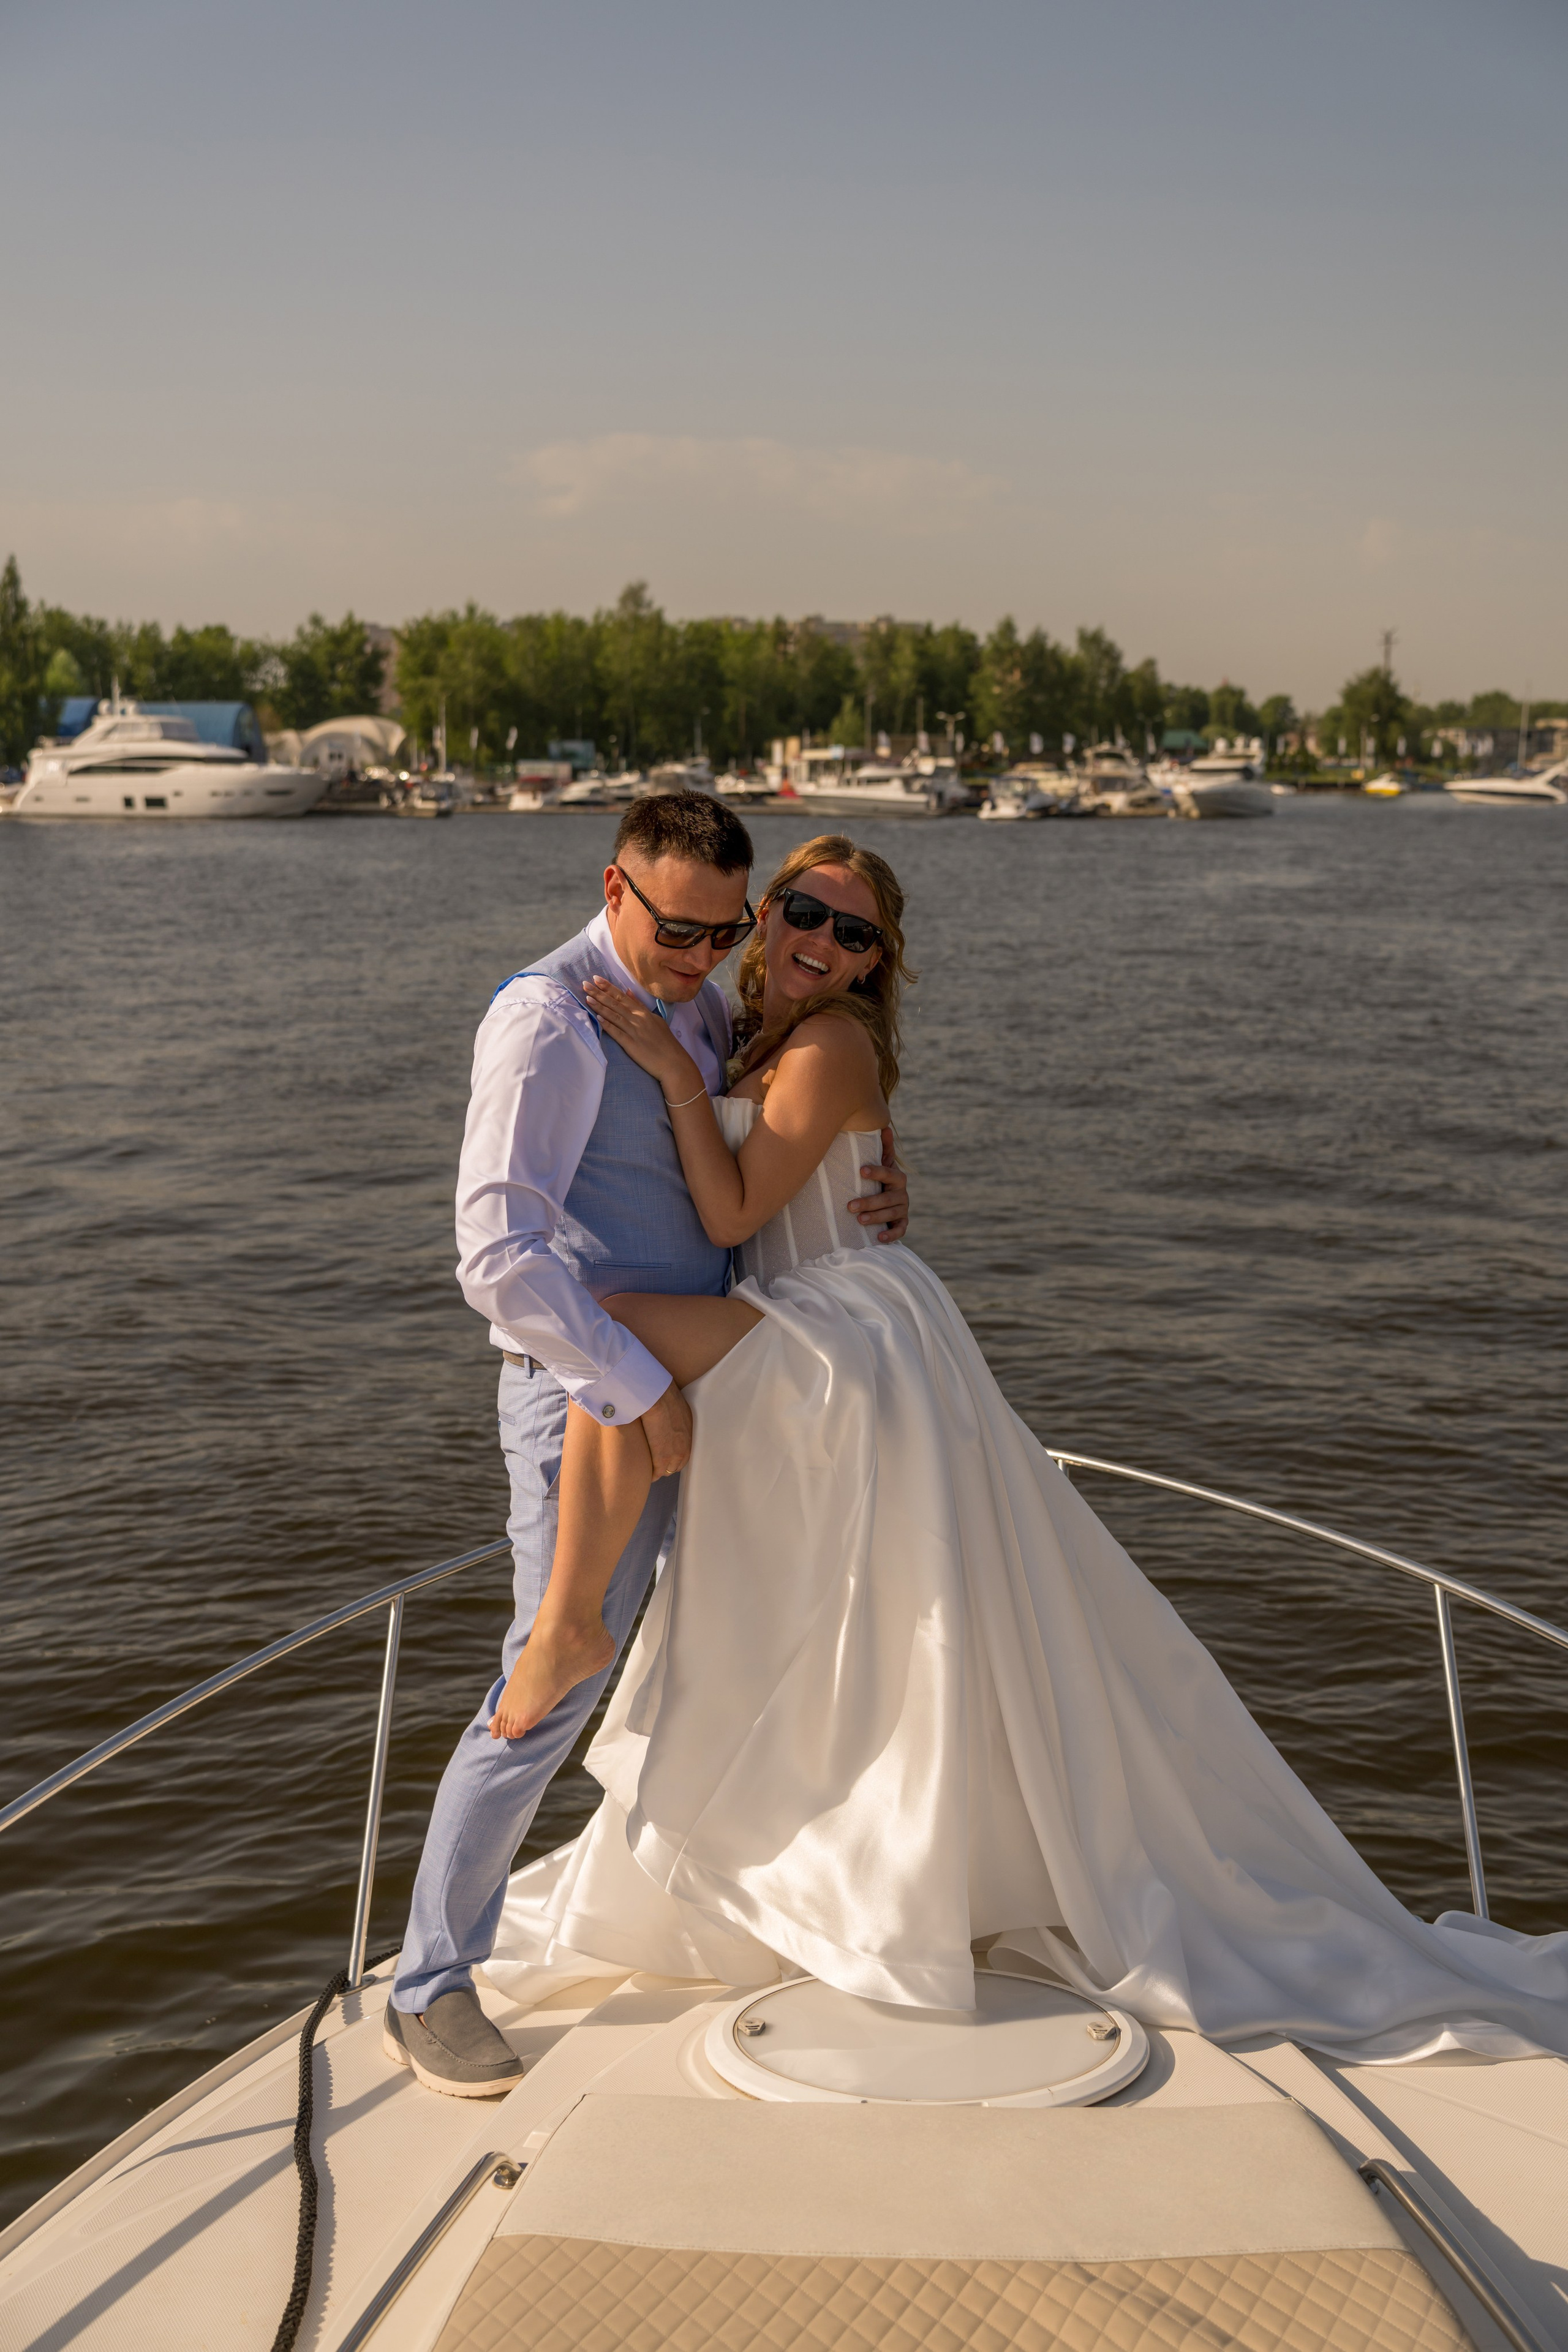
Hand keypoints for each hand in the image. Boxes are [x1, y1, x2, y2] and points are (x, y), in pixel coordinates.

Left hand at [583, 978, 696, 1097]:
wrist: (673, 1061)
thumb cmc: (665, 1042)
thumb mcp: (655, 1020)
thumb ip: (640, 1006)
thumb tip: (628, 992)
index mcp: (643, 1013)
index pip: (622, 996)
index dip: (608, 987)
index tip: (596, 978)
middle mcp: (638, 1019)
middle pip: (615, 1003)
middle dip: (599, 993)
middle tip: (585, 984)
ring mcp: (634, 1031)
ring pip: (614, 1015)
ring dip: (600, 1006)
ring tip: (587, 997)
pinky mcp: (631, 1044)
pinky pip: (617, 1032)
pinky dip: (607, 1025)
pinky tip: (598, 1018)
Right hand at [640, 1379, 693, 1477]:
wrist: (658, 1399)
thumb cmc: (662, 1395)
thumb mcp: (676, 1406)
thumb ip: (674, 1416)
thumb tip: (665, 1414)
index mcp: (688, 1433)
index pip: (683, 1453)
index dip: (672, 1456)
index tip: (664, 1455)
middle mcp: (685, 1445)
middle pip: (677, 1464)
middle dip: (666, 1465)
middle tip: (654, 1464)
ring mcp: (674, 1454)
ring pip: (667, 1470)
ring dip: (658, 1470)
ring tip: (647, 1468)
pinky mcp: (661, 1458)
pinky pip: (656, 1472)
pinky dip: (650, 1473)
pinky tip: (643, 1471)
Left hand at [849, 1127, 908, 1243]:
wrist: (887, 1201)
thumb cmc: (879, 1180)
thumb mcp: (882, 1165)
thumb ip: (883, 1149)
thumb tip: (885, 1126)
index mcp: (897, 1177)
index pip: (889, 1173)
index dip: (876, 1171)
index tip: (861, 1171)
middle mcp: (902, 1193)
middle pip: (888, 1198)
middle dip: (869, 1202)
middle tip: (850, 1206)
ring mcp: (903, 1209)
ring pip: (892, 1214)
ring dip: (876, 1217)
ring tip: (859, 1220)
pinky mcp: (902, 1223)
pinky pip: (900, 1230)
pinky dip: (891, 1235)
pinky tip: (879, 1238)